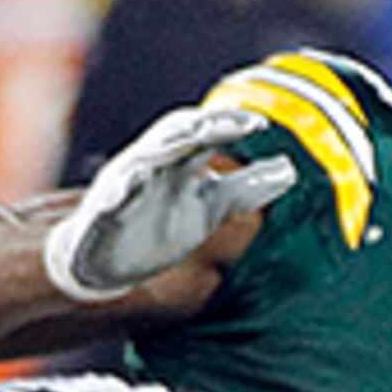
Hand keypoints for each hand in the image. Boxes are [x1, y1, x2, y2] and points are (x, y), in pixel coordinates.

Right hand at [41, 104, 297, 300]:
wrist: (109, 268)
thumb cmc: (158, 229)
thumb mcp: (209, 209)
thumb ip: (244, 189)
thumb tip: (289, 170)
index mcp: (177, 163)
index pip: (205, 133)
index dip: (229, 124)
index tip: (261, 123)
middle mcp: (150, 166)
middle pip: (173, 135)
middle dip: (200, 127)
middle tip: (228, 124)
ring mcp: (124, 187)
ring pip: (141, 158)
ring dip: (164, 147)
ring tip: (189, 138)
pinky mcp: (102, 214)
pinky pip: (109, 197)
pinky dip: (120, 189)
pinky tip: (132, 183)